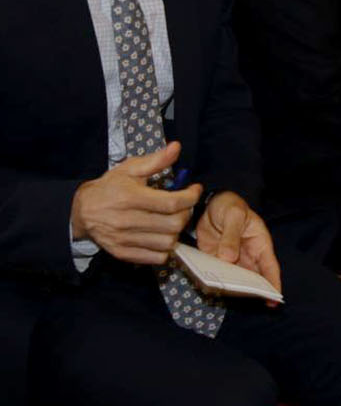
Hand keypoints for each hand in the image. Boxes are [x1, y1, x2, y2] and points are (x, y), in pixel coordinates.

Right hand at [70, 143, 200, 264]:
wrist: (81, 210)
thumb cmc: (110, 187)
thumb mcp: (130, 169)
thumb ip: (156, 160)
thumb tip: (176, 148)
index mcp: (130, 198)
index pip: (172, 203)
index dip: (191, 197)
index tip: (194, 190)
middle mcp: (127, 221)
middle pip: (173, 224)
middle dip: (185, 213)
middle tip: (183, 206)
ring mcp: (124, 239)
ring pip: (167, 243)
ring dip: (176, 232)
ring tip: (172, 220)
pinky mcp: (122, 253)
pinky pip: (155, 257)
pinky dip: (164, 248)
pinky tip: (161, 235)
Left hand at [196, 191, 283, 303]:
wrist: (208, 205)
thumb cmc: (229, 206)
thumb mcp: (233, 215)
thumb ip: (231, 235)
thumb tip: (228, 259)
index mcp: (260, 243)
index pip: (270, 266)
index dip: (273, 283)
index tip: (274, 299)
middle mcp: (248, 255)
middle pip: (253, 277)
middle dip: (252, 290)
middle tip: (249, 302)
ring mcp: (231, 259)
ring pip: (235, 278)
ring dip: (232, 288)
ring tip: (228, 296)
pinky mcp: (215, 260)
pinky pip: (217, 273)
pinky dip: (214, 281)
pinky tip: (210, 287)